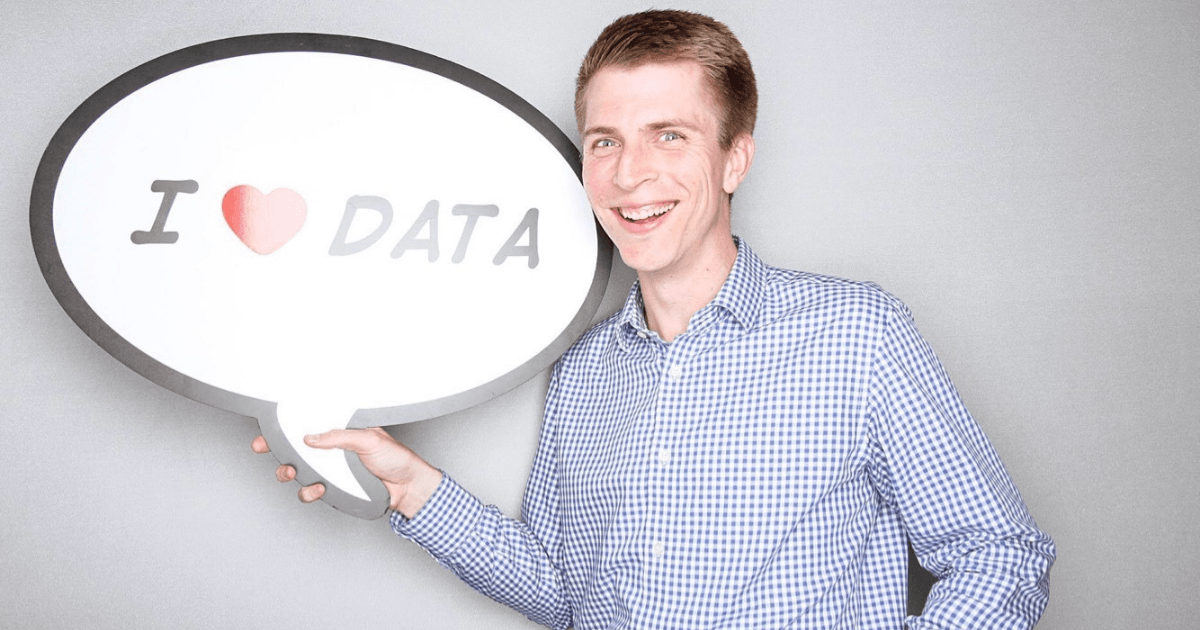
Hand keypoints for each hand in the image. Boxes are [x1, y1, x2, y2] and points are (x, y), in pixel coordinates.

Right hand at [251, 428, 442, 517]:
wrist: (408, 488)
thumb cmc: (396, 458)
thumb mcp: (369, 439)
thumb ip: (339, 437)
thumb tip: (310, 437)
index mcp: (340, 432)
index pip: (309, 425)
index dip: (286, 427)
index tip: (267, 430)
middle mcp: (332, 450)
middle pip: (296, 449)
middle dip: (278, 452)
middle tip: (271, 452)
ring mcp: (331, 471)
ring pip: (298, 472)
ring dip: (290, 473)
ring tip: (294, 474)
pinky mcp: (334, 489)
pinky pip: (311, 491)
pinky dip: (310, 491)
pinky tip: (319, 489)